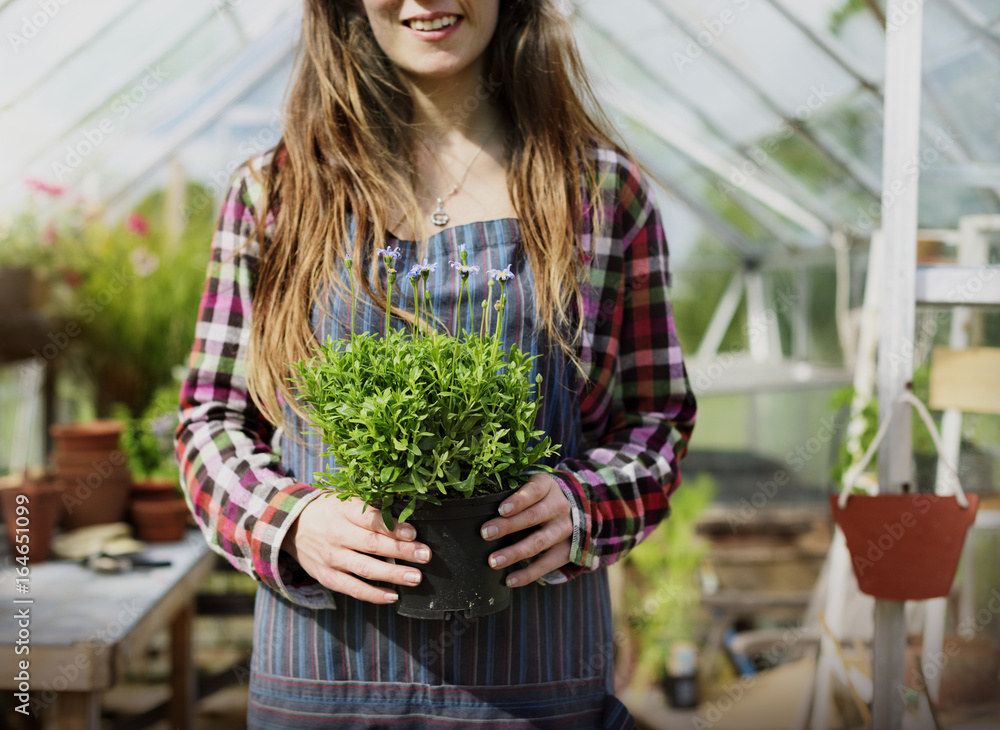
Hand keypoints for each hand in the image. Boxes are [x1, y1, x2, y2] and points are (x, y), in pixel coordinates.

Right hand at [282, 495, 430, 603]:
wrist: (292, 527)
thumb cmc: (329, 512)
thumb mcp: (345, 500)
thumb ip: (371, 508)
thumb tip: (405, 518)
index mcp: (342, 512)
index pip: (371, 520)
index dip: (393, 527)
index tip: (413, 533)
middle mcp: (336, 535)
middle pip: (372, 545)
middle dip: (402, 551)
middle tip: (424, 556)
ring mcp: (331, 558)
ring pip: (365, 569)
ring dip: (393, 574)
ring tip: (416, 577)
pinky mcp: (327, 577)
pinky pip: (352, 588)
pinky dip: (373, 594)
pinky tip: (393, 595)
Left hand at [479, 473, 572, 586]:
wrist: (578, 509)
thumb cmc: (541, 497)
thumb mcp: (533, 485)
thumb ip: (514, 492)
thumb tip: (481, 503)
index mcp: (548, 486)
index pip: (534, 491)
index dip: (518, 500)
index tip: (501, 509)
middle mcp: (559, 506)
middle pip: (533, 516)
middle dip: (508, 526)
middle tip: (485, 533)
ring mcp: (564, 529)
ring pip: (539, 542)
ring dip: (515, 553)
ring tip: (494, 561)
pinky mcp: (567, 550)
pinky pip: (546, 564)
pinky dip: (528, 574)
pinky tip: (510, 579)